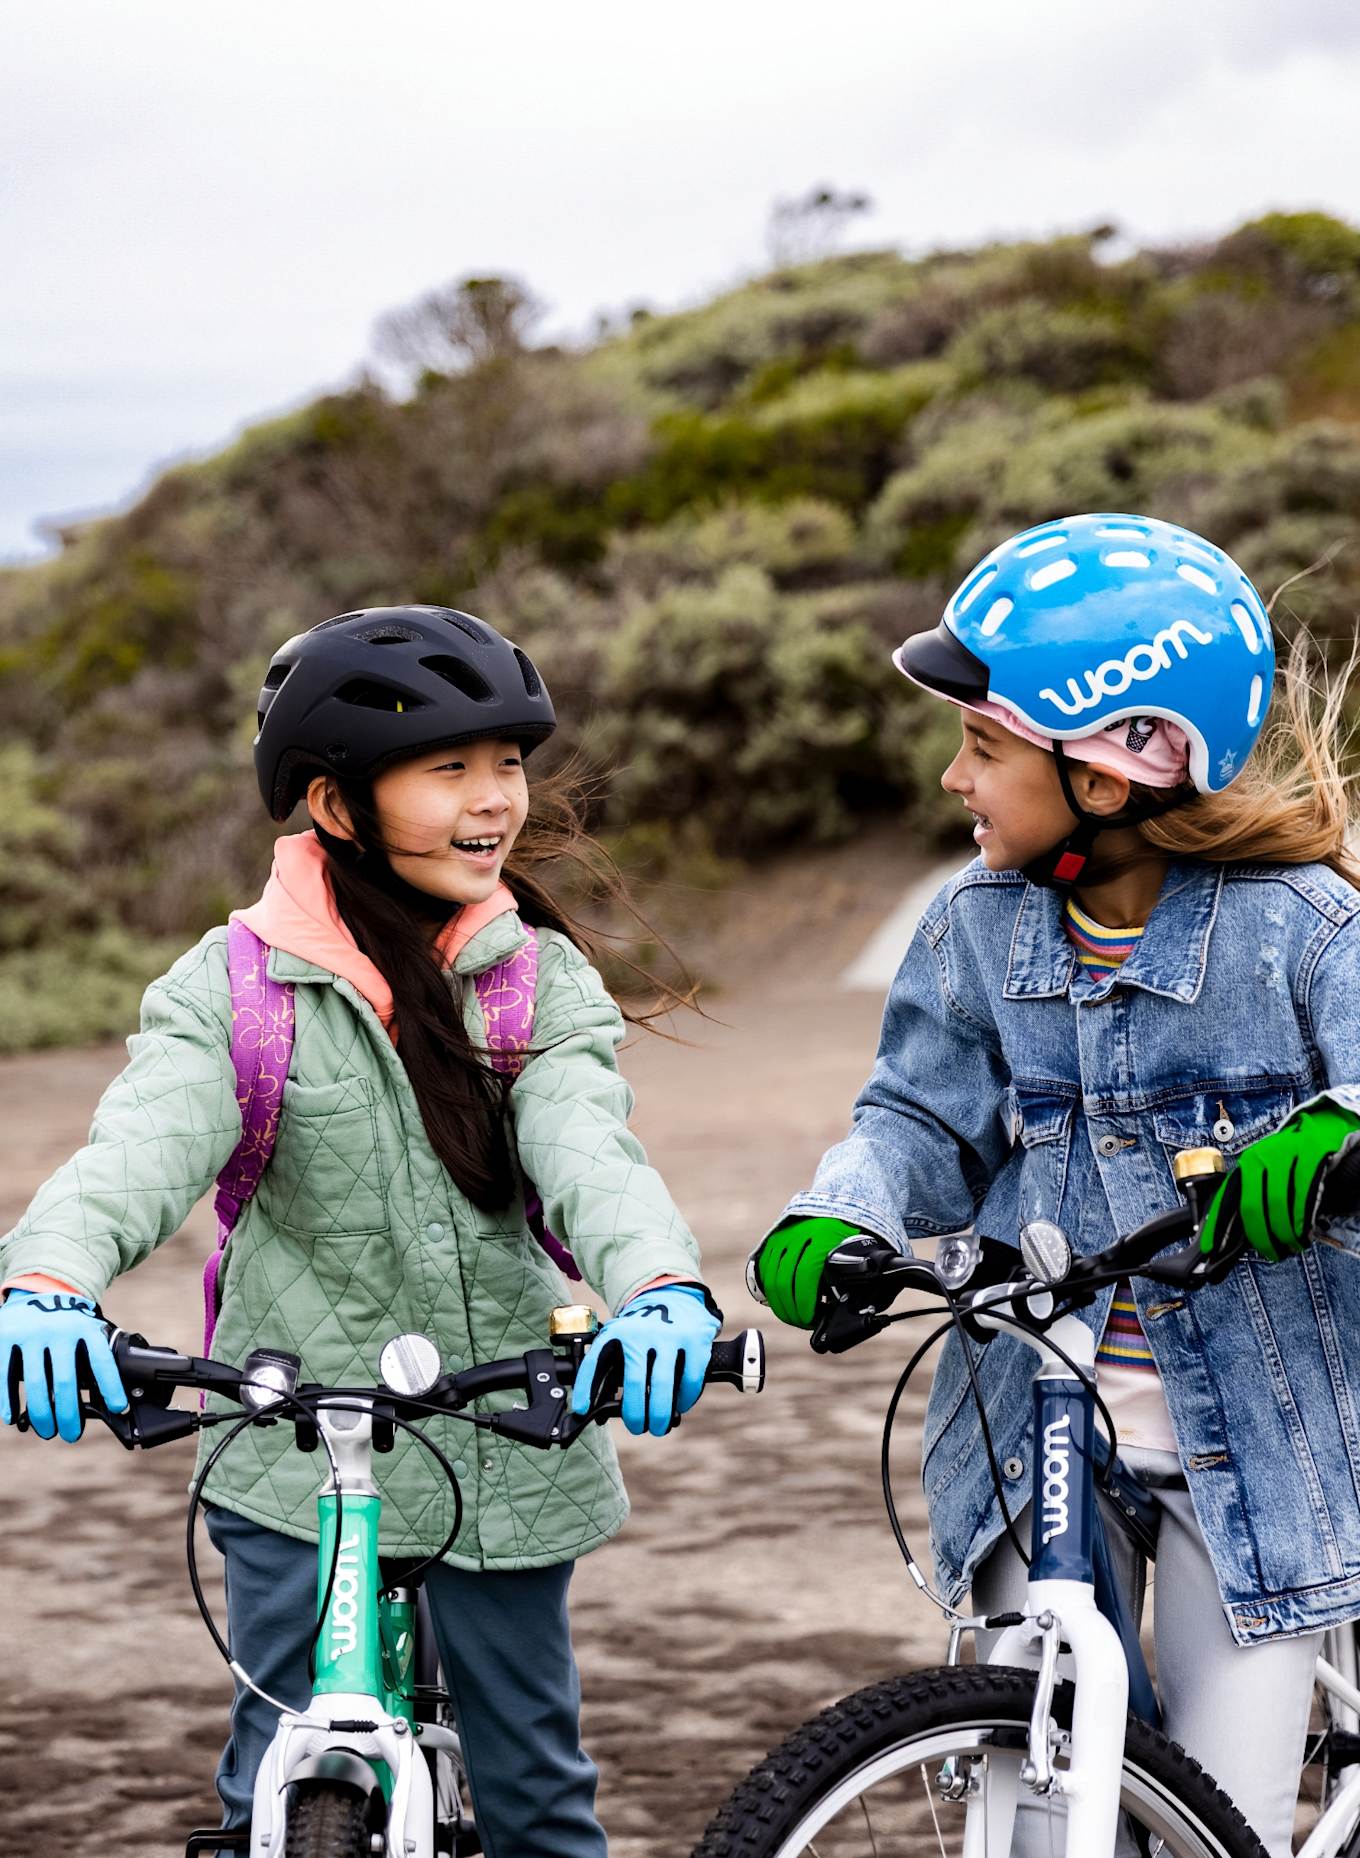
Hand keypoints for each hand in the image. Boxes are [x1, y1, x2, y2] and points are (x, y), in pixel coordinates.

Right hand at [0, 1289, 126, 1441]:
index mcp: (84, 1327)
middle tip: (71, 1435)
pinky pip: (5, 1375)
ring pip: (37, 1384)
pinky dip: (7, 1400)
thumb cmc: (67, 1321)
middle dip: (70, 1415)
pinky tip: (12, 1418)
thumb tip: (113, 1395)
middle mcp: (59, 1329)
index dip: (111, 1386)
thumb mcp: (86, 1328)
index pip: (101, 1361)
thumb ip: (94, 1354)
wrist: (36, 1290)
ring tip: (47, 1430)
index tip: (119, 1408)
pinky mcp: (6, 1336)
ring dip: (41, 1414)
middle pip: (66, 1382)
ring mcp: (31, 1333)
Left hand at [570, 1284, 720, 1436]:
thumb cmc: (642, 1330)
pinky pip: (690, 1378)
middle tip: (637, 1428)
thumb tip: (591, 1408)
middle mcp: (641, 1332)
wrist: (673, 1295)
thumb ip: (610, 1367)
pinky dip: (685, 1399)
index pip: (595, 1362)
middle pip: (634, 1383)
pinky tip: (680, 1405)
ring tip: (658, 1426)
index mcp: (617, 1332)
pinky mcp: (694, 1339)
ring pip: (663, 1384)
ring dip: (660, 1413)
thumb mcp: (620, 1338)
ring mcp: (669, 1334)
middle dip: (635, 1414)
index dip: (585, 1388)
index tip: (580, 1410)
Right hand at [750, 1217, 859, 1326]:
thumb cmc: (846, 1240)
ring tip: (792, 1317)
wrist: (831, 1212)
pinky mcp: (773, 1241)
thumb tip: (848, 1308)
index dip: (805, 1300)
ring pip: (772, 1278)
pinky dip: (770, 1292)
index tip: (810, 1318)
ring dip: (779, 1305)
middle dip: (791, 1309)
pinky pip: (764, 1272)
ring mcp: (783, 1237)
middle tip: (802, 1322)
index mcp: (823, 1237)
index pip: (806, 1273)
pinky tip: (781, 1303)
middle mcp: (799, 1234)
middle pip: (785, 1280)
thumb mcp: (853, 1253)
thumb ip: (850, 1276)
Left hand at [1200, 1094, 1359, 1263]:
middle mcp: (1260, 1158)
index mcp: (1246, 1164)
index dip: (1217, 1226)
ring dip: (1284, 1234)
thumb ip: (1253, 1195)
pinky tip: (1304, 1232)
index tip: (1210, 1249)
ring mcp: (1284, 1156)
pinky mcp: (1310, 1156)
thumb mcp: (1267, 1170)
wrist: (1323, 1126)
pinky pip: (1303, 1197)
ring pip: (1278, 1206)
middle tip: (1270, 1253)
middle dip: (1260, 1237)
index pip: (1225, 1199)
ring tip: (1291, 1246)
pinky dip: (1302, 1220)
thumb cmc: (1291, 1157)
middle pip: (1252, 1207)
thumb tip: (1238, 1233)